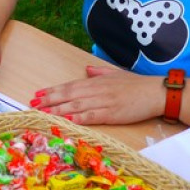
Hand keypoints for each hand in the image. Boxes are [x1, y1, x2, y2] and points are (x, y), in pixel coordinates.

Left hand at [29, 64, 163, 124]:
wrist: (156, 92)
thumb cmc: (137, 85)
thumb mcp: (116, 74)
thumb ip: (99, 72)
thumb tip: (86, 70)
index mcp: (96, 81)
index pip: (70, 85)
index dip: (53, 90)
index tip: (38, 94)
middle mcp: (97, 90)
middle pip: (68, 95)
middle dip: (49, 99)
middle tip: (33, 104)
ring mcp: (104, 102)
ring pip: (76, 105)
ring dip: (57, 109)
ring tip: (42, 112)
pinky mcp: (112, 114)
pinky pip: (91, 116)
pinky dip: (77, 118)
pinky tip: (65, 120)